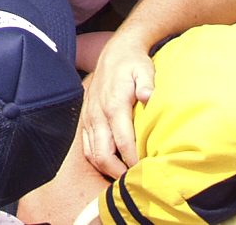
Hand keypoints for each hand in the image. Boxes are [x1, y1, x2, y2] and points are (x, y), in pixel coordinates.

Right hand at [80, 32, 155, 176]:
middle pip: (103, 154)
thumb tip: (149, 97)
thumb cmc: (133, 63)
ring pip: (92, 154)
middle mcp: (98, 114)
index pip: (122, 142)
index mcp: (114, 105)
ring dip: (107, 168)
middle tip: (135, 182)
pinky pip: (87, 147)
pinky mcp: (86, 118)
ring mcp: (90, 117)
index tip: (146, 173)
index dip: (133, 162)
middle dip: (118, 172)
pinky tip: (112, 163)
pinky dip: (98, 159)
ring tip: (124, 177)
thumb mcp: (144, 69)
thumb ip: (146, 84)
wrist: (115, 52)